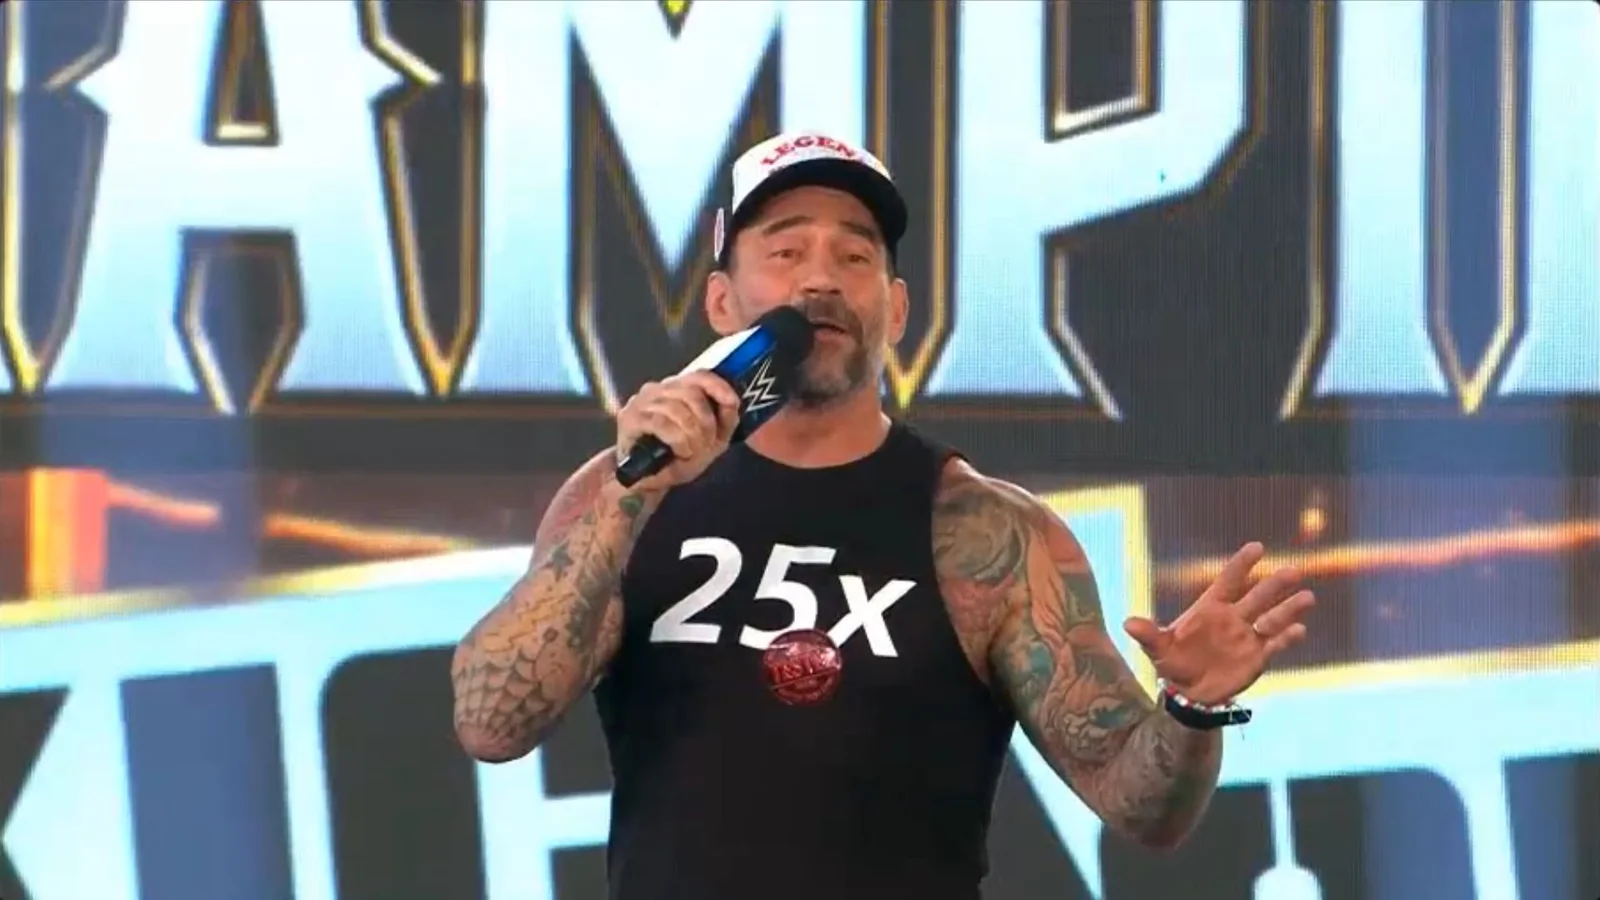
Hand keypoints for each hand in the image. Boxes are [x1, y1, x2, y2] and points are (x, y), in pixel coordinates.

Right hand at [615, 371, 741, 490]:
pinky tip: (680, 451)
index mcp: (677, 390)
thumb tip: (732, 400)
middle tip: (706, 445)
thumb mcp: (710, 440)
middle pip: (691, 393)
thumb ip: (724, 419)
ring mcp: (641, 402)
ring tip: (691, 451)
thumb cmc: (675, 457)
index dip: (718, 386)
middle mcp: (658, 389)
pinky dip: (676, 439)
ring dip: (691, 434)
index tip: (732, 401)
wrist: (644, 481)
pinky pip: (660, 422)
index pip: (700, 376)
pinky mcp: (629, 418)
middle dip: (705, 423)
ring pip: (676, 408)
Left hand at [1123, 542, 1314, 705]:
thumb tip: (1128, 623)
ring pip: (1272, 618)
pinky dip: (1287, 638)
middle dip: (1274, 585)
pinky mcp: (1257, 657)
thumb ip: (1148, 635)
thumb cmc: (1173, 663)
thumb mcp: (1158, 649)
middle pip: (1257, 597)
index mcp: (1210, 608)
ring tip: (1307, 597)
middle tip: (1294, 571)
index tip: (1257, 547)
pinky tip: (1299, 630)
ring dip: (1289, 609)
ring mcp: (1247, 636)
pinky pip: (1276, 645)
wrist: (1189, 692)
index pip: (1228, 581)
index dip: (1241, 565)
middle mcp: (1233, 618)